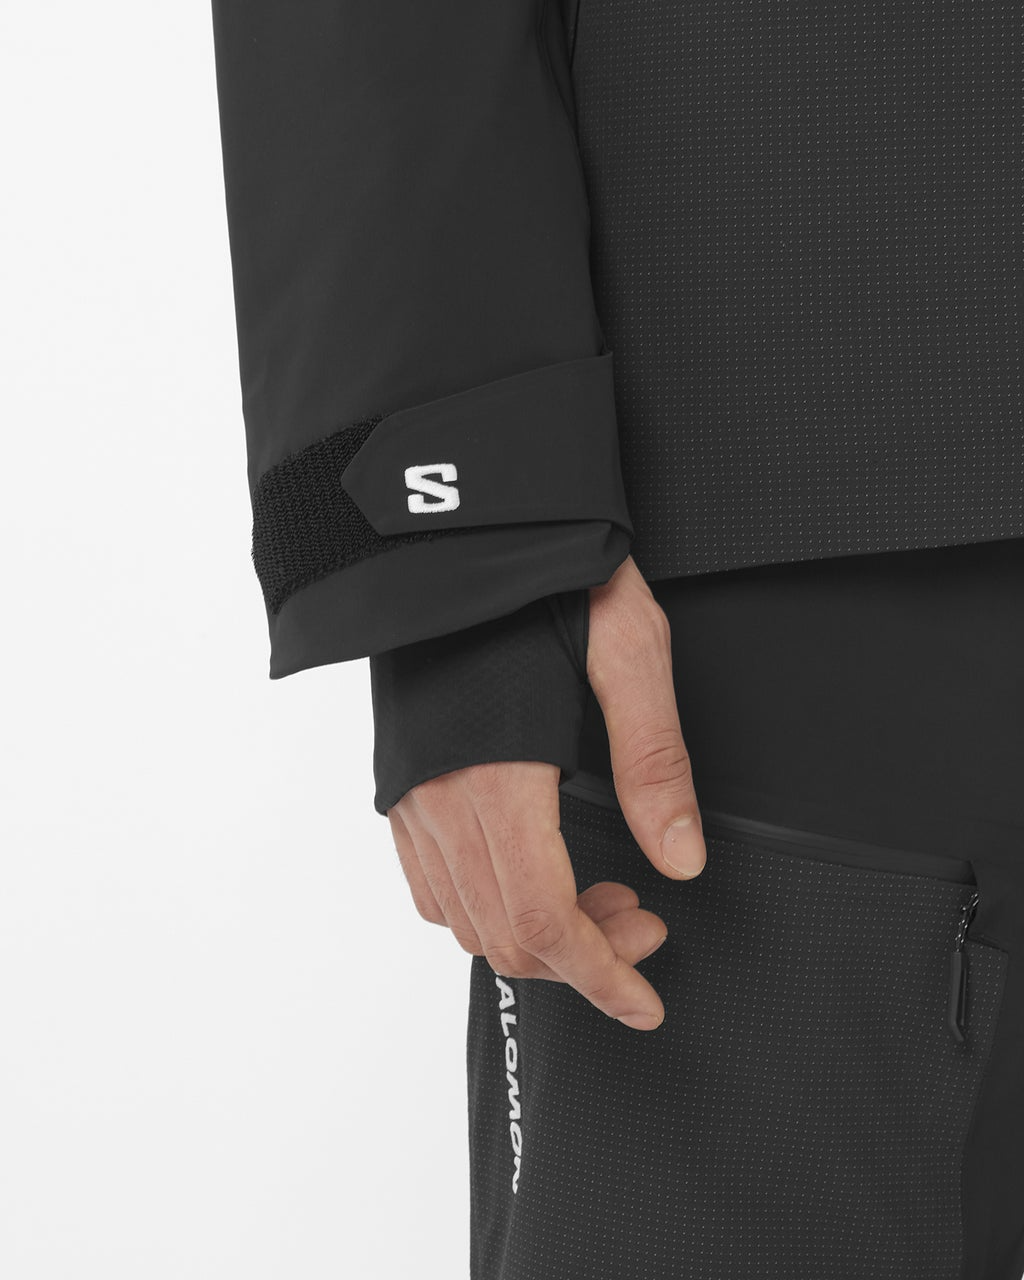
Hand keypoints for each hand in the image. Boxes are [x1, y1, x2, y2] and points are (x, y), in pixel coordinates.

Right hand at [386, 555, 705, 1030]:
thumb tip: (681, 859)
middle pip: (504, 937)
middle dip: (583, 957)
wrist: (450, 526)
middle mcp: (440, 800)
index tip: (645, 1000)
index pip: (542, 921)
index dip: (600, 975)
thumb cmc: (539, 572)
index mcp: (498, 778)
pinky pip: (429, 883)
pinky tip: (531, 872)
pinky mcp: (399, 782)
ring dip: (537, 935)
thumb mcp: (627, 646)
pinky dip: (485, 907)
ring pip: (464, 921)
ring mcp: (410, 795)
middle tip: (645, 921)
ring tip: (600, 893)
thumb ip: (654, 760)